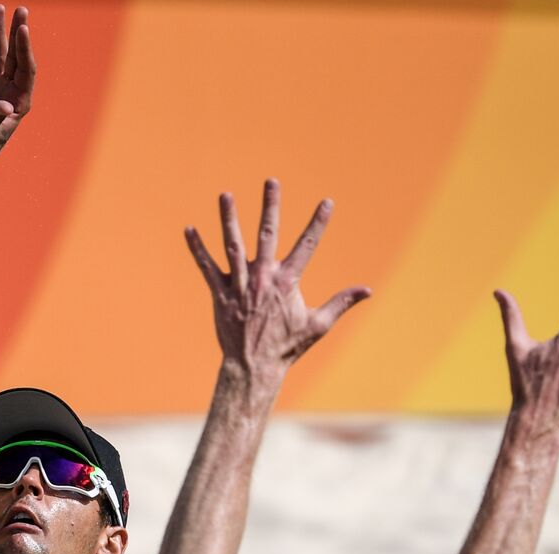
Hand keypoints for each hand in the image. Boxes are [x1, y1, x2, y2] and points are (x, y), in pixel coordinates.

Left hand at [185, 179, 369, 385]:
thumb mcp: (317, 325)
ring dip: (229, 219)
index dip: (318, 223)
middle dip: (270, 206)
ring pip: (232, 245)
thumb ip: (341, 303)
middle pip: (267, 235)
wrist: (254, 367)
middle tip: (271, 181)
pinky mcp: (219, 295)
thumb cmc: (287, 347)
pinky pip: (206, 268)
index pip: (306, 246)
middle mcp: (262, 278)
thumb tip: (369, 290)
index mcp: (287, 283)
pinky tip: (189, 229)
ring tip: (226, 195)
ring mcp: (239, 285)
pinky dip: (197, 249)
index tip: (327, 202)